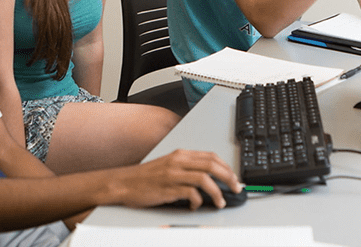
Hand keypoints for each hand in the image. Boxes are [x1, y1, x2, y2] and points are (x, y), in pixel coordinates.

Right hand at [112, 149, 239, 209]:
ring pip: (204, 178)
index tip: (234, 177)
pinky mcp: (168, 188)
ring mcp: (173, 174)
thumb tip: (210, 178)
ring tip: (220, 202)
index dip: (226, 167)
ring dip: (217, 192)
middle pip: (211, 165)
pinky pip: (190, 194)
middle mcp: (178, 161)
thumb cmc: (146, 177)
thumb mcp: (169, 165)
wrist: (124, 183)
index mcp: (180, 154)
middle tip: (236, 188)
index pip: (211, 156)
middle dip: (228, 177)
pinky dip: (197, 201)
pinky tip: (195, 206)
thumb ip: (187, 168)